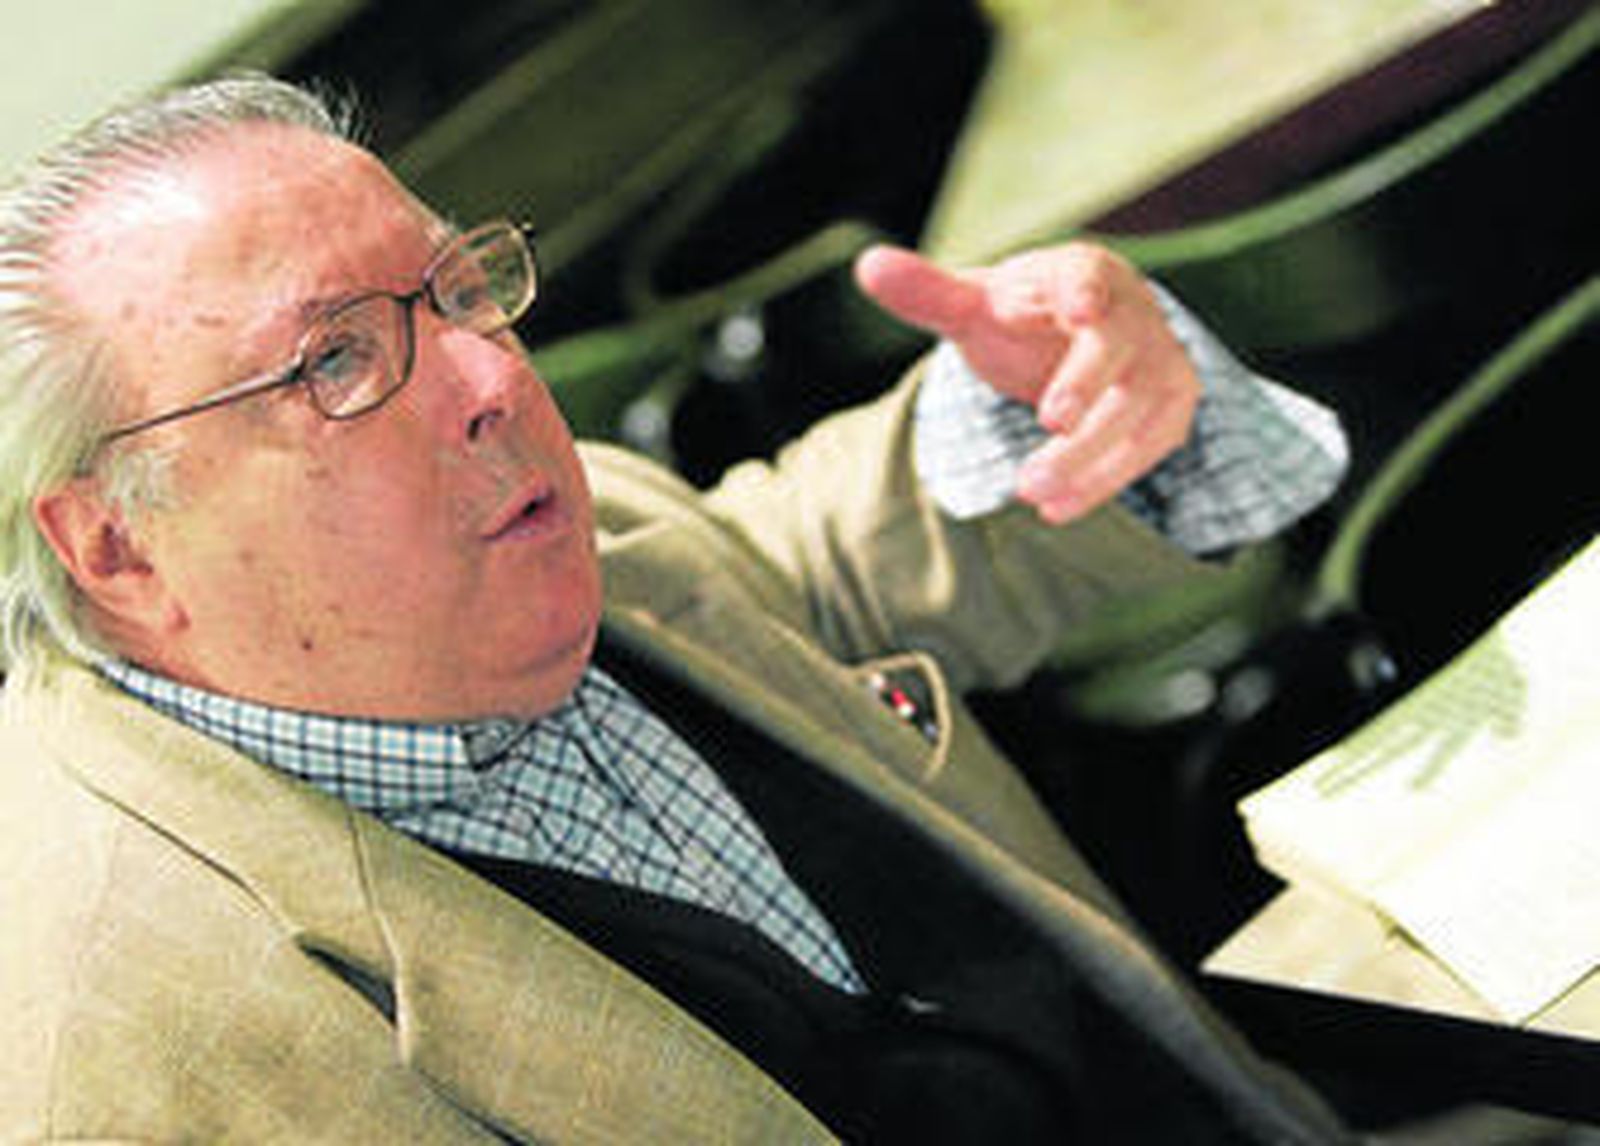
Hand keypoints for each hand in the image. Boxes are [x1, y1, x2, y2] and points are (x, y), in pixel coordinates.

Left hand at [854, 241, 1201, 524]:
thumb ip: (927, 292)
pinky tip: (1056, 509)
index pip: (1088, 275)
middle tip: (1049, 423)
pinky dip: (1102, 481)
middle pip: (1117, 348)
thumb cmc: (1023, 318)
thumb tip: (868, 266)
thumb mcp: (972, 306)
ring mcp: (1159, 361)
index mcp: (1083, 272)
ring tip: (1030, 491)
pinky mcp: (1169, 409)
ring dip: (1087, 455)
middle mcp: (1133, 313)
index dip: (1085, 292)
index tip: (1079, 310)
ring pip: (1135, 409)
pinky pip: (1144, 449)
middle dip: (1085, 384)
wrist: (1078, 342)